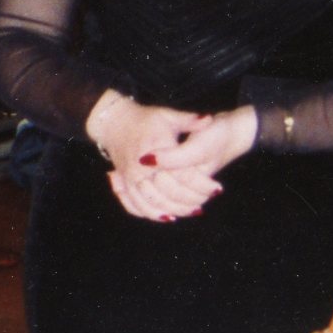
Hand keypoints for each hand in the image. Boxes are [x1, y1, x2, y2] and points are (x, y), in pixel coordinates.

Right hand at [86, 94, 255, 222]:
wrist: (114, 122)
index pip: (183, 175)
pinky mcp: (123, 183)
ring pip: (151, 203)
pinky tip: (165, 217)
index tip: (217, 189)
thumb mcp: (168, 116)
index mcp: (156, 151)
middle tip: (205, 204)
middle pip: (167, 193)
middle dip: (188, 202)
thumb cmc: (144, 119)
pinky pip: (133, 204)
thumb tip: (208, 119)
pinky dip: (149, 213)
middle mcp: (141, 167)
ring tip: (190, 212)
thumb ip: (190, 120)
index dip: (202, 185)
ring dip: (172, 210)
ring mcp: (130, 177)